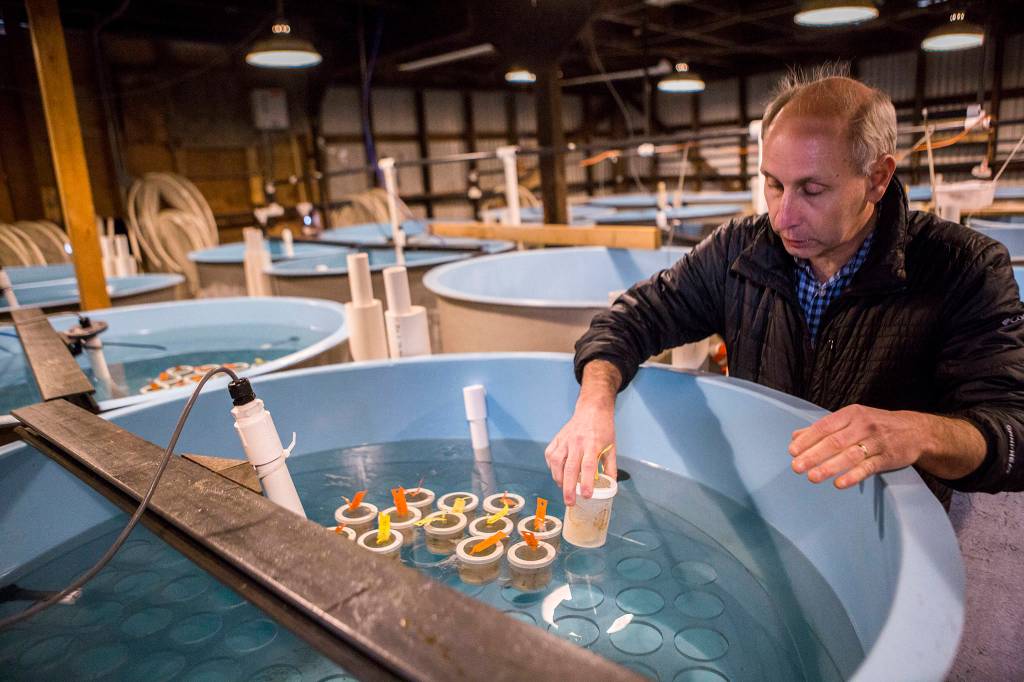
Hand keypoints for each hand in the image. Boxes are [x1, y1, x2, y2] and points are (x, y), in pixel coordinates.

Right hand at [545, 400, 616, 505]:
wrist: (592, 409)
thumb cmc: (603, 429)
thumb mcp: (611, 447)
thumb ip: (610, 467)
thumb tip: (611, 487)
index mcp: (592, 444)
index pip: (588, 466)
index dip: (586, 482)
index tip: (586, 495)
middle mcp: (576, 442)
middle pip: (570, 468)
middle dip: (568, 488)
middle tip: (569, 502)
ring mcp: (565, 440)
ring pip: (556, 462)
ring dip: (558, 478)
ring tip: (563, 488)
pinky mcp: (557, 438)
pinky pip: (550, 455)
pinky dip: (551, 467)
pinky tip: (556, 473)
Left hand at [788, 404, 926, 488]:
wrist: (915, 431)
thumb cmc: (876, 425)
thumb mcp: (851, 419)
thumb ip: (823, 428)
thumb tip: (795, 437)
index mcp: (851, 414)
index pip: (824, 426)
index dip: (807, 439)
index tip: (792, 451)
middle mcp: (863, 425)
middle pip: (834, 441)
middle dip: (813, 455)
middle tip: (797, 467)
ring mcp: (876, 442)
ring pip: (850, 455)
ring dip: (829, 467)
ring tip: (812, 477)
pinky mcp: (888, 458)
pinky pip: (868, 468)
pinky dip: (853, 476)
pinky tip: (839, 484)